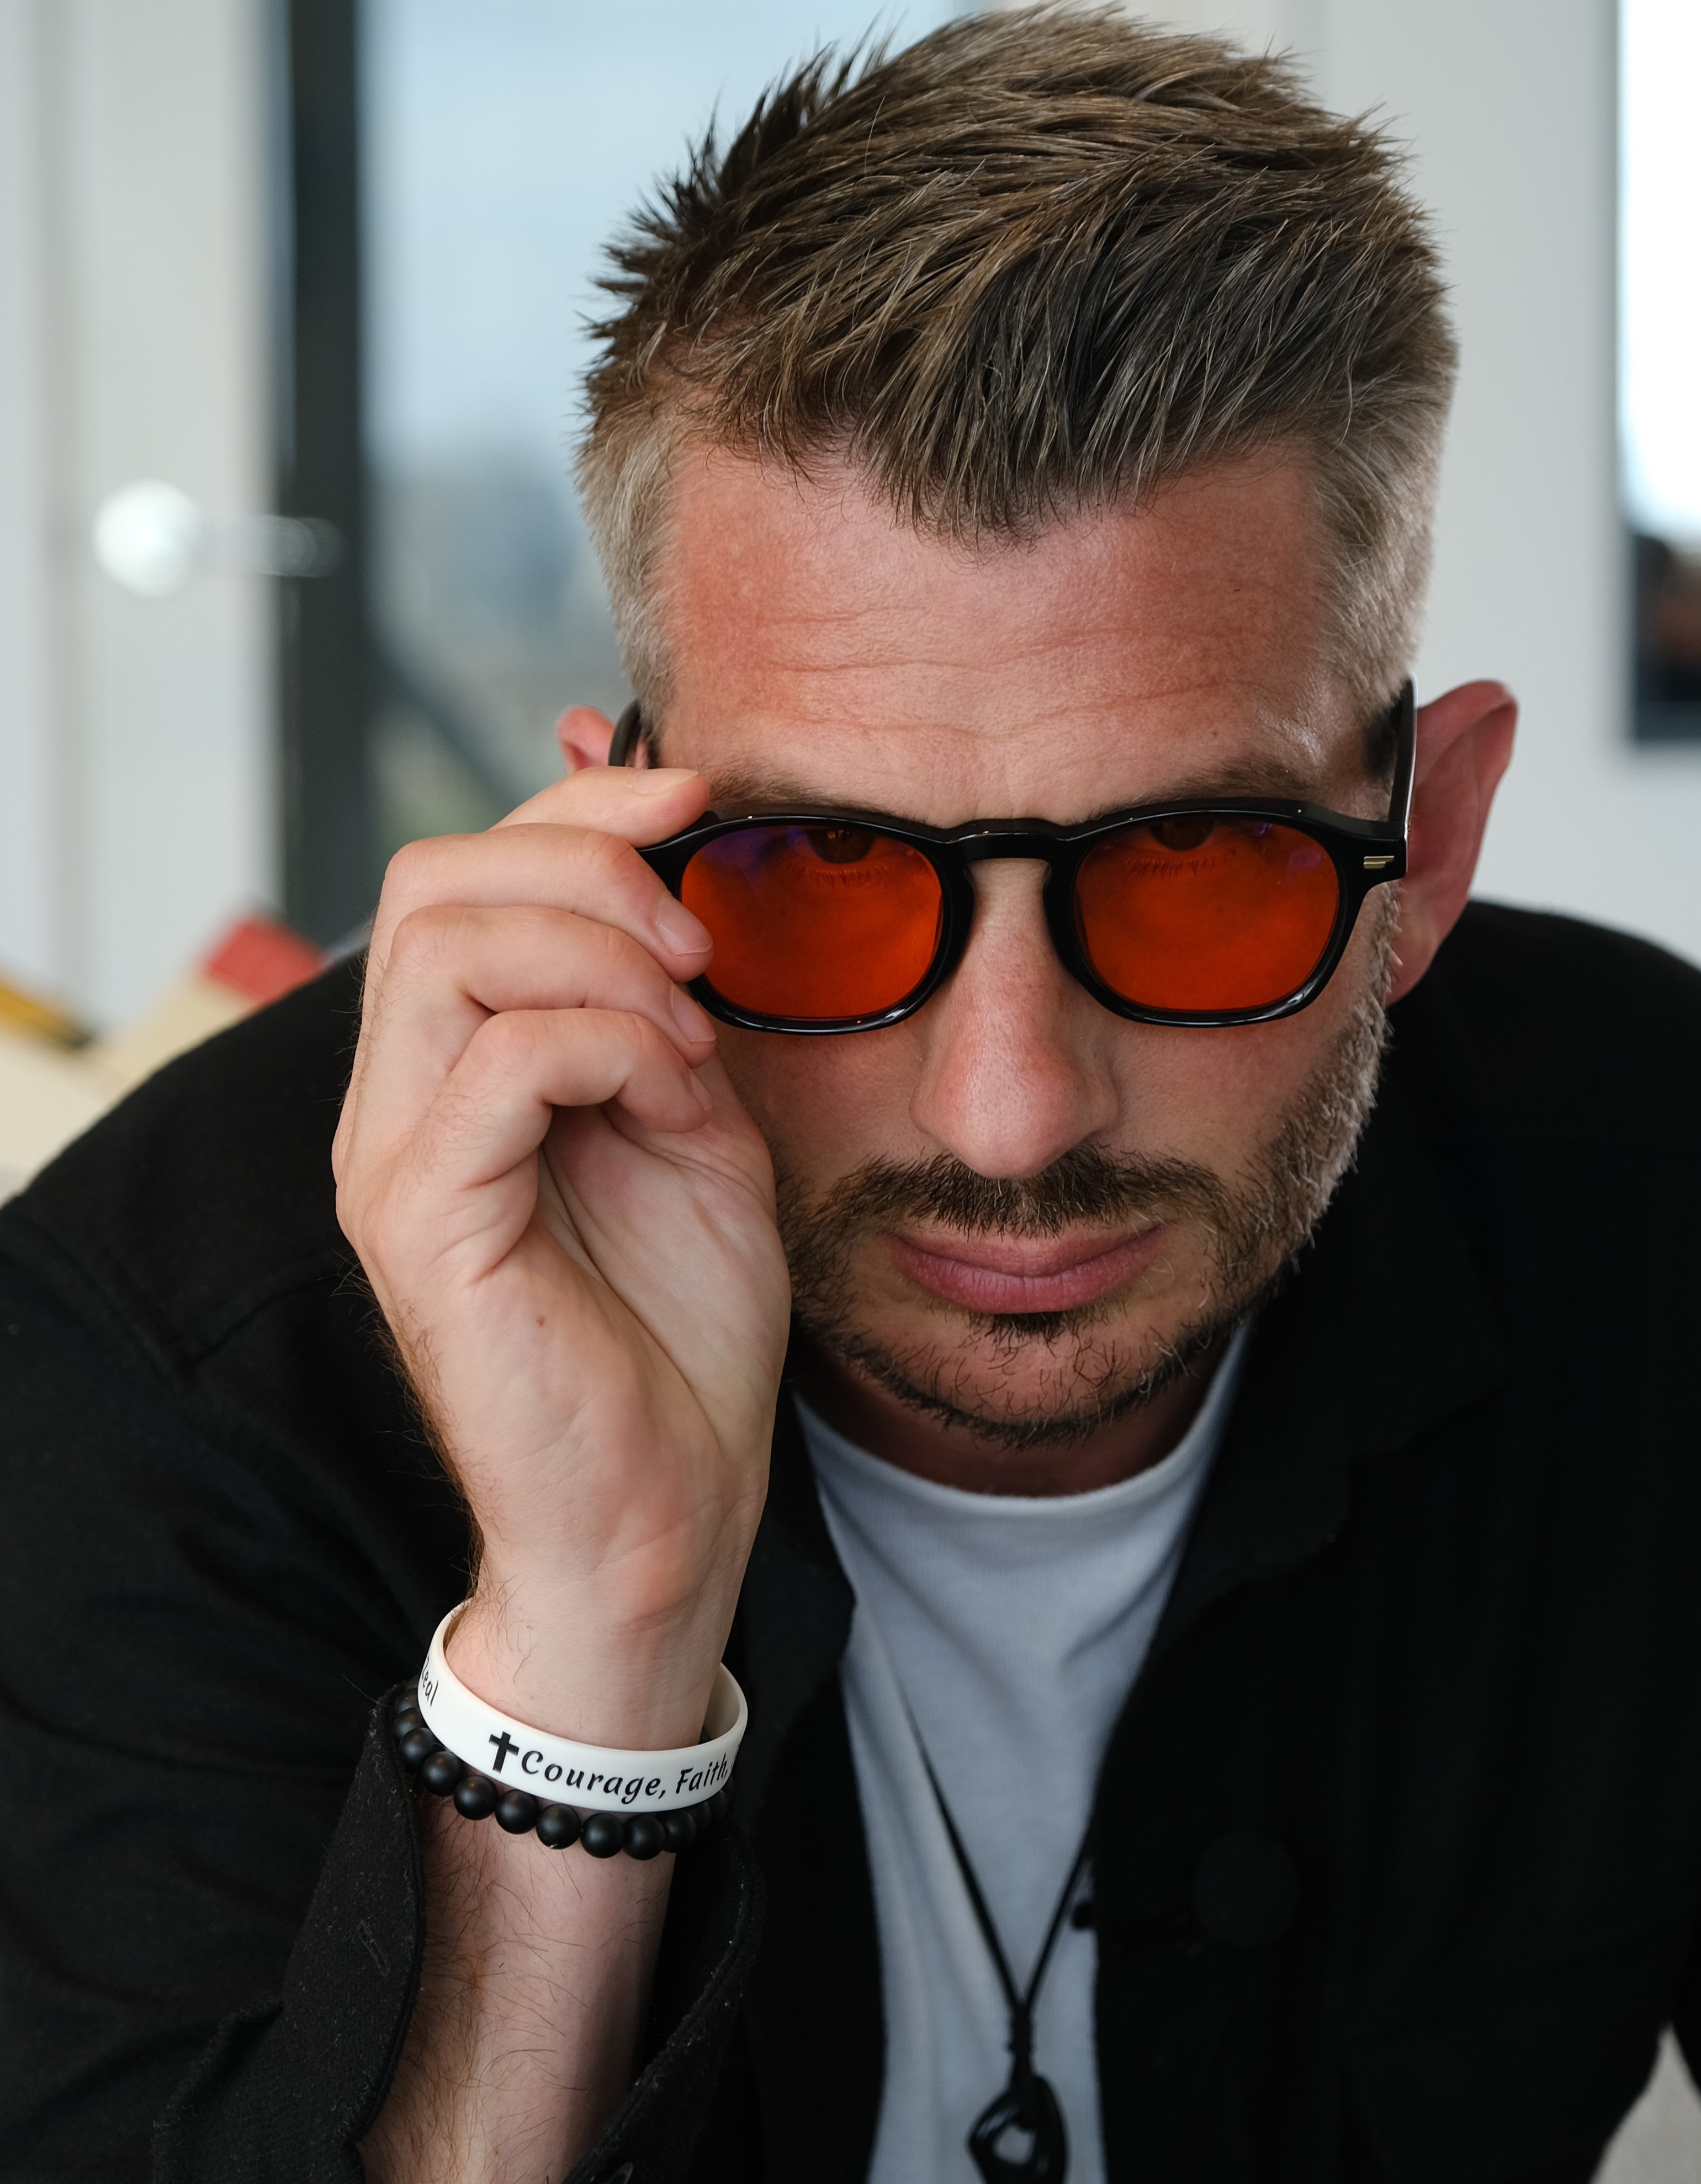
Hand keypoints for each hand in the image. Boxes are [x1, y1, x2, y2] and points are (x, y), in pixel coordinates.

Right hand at [333, 756, 789, 1748]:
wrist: (667, 1510)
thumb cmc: (678, 1333)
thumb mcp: (693, 1127)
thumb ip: (665, 1010)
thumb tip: (677, 875)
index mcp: (450, 1073)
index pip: (461, 875)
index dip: (577, 809)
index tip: (698, 798)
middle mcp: (395, 1104)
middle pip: (429, 883)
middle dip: (582, 865)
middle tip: (694, 939)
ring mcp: (394, 1161)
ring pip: (447, 947)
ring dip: (599, 952)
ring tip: (689, 1027)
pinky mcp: (423, 1224)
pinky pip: (498, 1060)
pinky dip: (605, 1040)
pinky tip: (670, 1088)